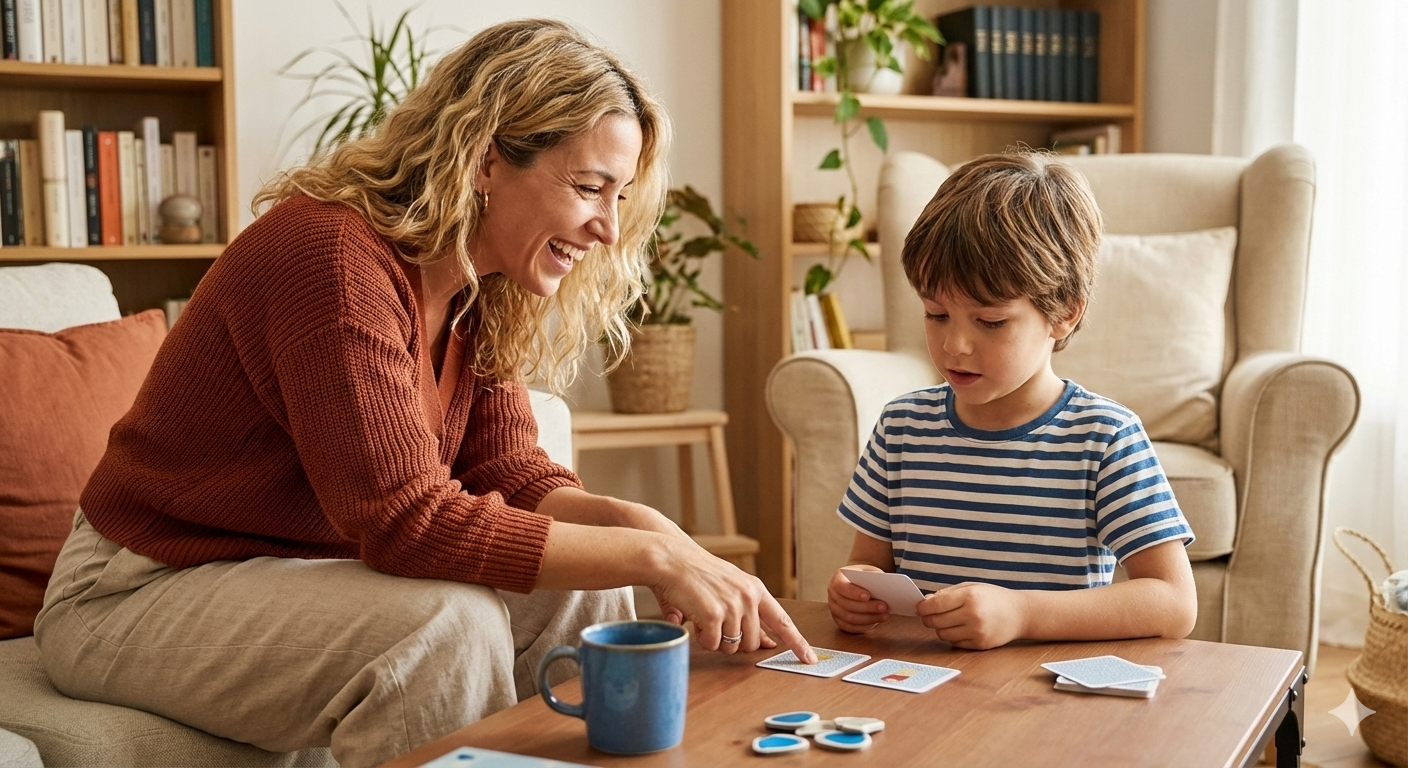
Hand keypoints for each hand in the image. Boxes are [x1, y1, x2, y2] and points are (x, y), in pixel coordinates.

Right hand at [651, 538, 814, 662]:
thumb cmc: (697, 574)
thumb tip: (768, 642)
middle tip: (716, 624)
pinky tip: (694, 618)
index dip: (797, 643)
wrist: (671, 559)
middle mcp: (748, 597)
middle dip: (733, 642)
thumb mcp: (731, 589)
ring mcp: (732, 606)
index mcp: (755, 589)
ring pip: (730, 647)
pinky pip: (711, 643)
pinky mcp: (713, 614)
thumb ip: (751, 615)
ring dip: (715, 639)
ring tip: (703, 616)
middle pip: (751, 643)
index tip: (810, 659)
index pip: (783, 621)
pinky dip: (701, 637)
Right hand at [827, 566, 889, 632]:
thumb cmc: (867, 578)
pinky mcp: (839, 620)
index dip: (853, 592)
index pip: (841, 586)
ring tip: (885, 615)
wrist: (861, 583)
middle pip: (846, 604)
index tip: (868, 596)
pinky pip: (850, 627)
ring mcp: (834, 608)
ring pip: (849, 618)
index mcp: (838, 578)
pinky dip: (864, 626)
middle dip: (867, 607)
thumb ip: (874, 579)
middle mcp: (833, 594)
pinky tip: (876, 622)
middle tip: (883, 607)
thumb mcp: (870, 573)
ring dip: (868, 618)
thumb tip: (883, 589)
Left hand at [917, 582, 1028, 649]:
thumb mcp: (971, 587)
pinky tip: (960, 628)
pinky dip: (952, 636)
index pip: (935, 605)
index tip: (919, 607)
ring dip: (939, 628)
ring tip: (947, 620)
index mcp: (970, 596)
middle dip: (927, 618)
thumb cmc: (993, 597)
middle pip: (935, 621)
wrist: (1020, 614)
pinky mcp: (980, 644)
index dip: (923, 607)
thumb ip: (947, 594)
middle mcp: (973, 615)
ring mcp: (977, 632)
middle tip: (928, 615)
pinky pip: (954, 643)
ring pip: (942, 634)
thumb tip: (925, 602)